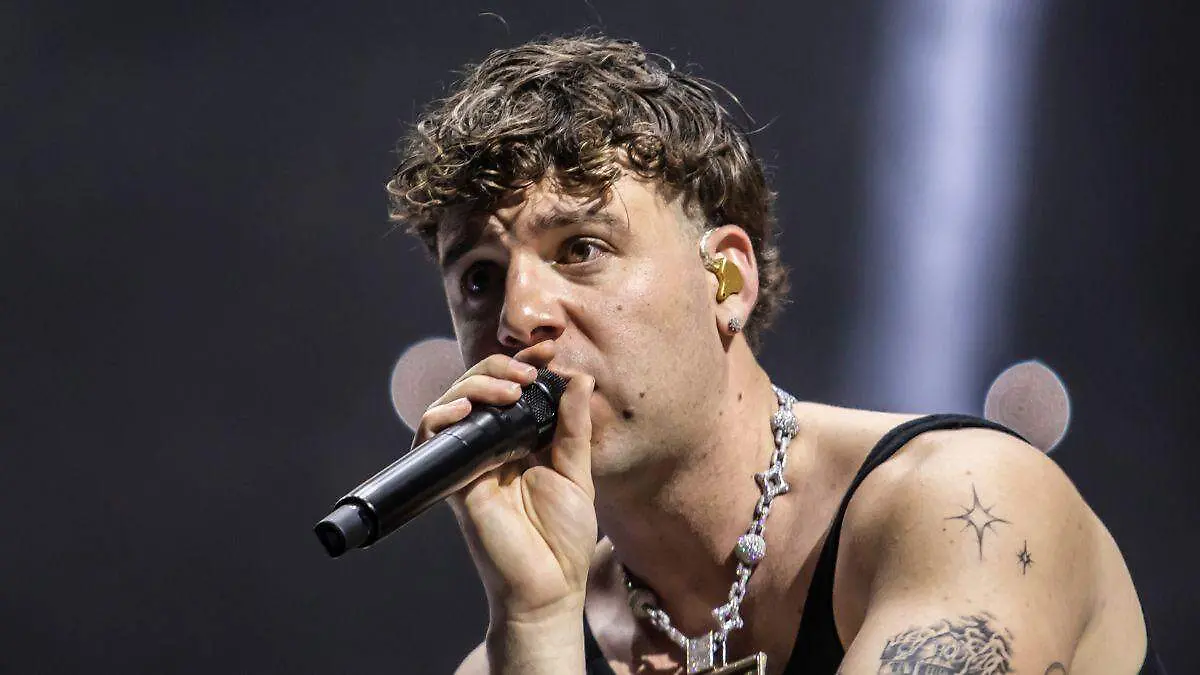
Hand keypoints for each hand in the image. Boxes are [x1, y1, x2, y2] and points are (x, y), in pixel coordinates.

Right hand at [415, 340, 596, 622]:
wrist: (548, 588)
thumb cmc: (564, 539)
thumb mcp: (577, 473)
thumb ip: (574, 426)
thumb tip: (578, 378)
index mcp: (521, 442)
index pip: (512, 389)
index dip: (524, 362)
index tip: (548, 347)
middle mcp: (491, 447)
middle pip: (477, 388)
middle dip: (500, 366)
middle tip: (529, 368)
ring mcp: (469, 462)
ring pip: (452, 404)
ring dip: (476, 384)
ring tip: (509, 388)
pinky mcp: (452, 481)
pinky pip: (432, 439)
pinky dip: (442, 416)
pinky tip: (467, 410)